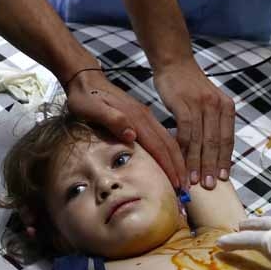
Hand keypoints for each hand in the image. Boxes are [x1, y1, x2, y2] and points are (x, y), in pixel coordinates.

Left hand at [65, 68, 184, 189]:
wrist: (86, 80)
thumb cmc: (85, 97)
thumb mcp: (92, 108)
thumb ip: (112, 120)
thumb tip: (132, 136)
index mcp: (135, 118)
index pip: (158, 146)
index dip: (168, 166)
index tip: (176, 184)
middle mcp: (145, 117)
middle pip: (169, 145)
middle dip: (178, 167)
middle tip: (185, 190)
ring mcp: (145, 117)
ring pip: (168, 141)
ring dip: (177, 161)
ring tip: (181, 180)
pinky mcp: (142, 117)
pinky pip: (161, 137)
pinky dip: (170, 152)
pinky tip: (171, 162)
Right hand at [152, 58, 234, 188]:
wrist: (174, 64)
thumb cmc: (189, 88)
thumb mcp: (208, 104)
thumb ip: (212, 125)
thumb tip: (211, 155)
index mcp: (227, 108)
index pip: (228, 140)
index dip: (224, 161)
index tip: (222, 179)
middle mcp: (217, 106)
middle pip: (216, 143)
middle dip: (211, 167)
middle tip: (208, 186)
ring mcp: (201, 104)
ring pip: (201, 140)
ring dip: (196, 162)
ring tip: (193, 180)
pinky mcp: (184, 103)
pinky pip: (186, 131)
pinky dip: (184, 149)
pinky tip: (180, 161)